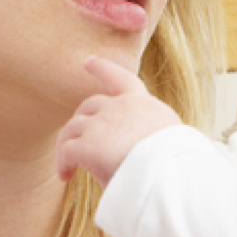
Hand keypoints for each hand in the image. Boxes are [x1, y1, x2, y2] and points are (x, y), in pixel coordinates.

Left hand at [56, 56, 181, 183]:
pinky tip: (66, 175)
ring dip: (67, 145)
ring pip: (72, 128)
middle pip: (89, 106)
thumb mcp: (169, 139)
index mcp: (143, 104)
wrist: (169, 175)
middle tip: (75, 139)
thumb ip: (150, 134)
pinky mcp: (87, 145)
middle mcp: (119, 108)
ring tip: (68, 168)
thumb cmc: (174, 166)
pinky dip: (62, 163)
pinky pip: (66, 151)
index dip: (103, 69)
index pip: (121, 79)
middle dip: (79, 119)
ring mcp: (101, 124)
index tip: (89, 61)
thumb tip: (136, 149)